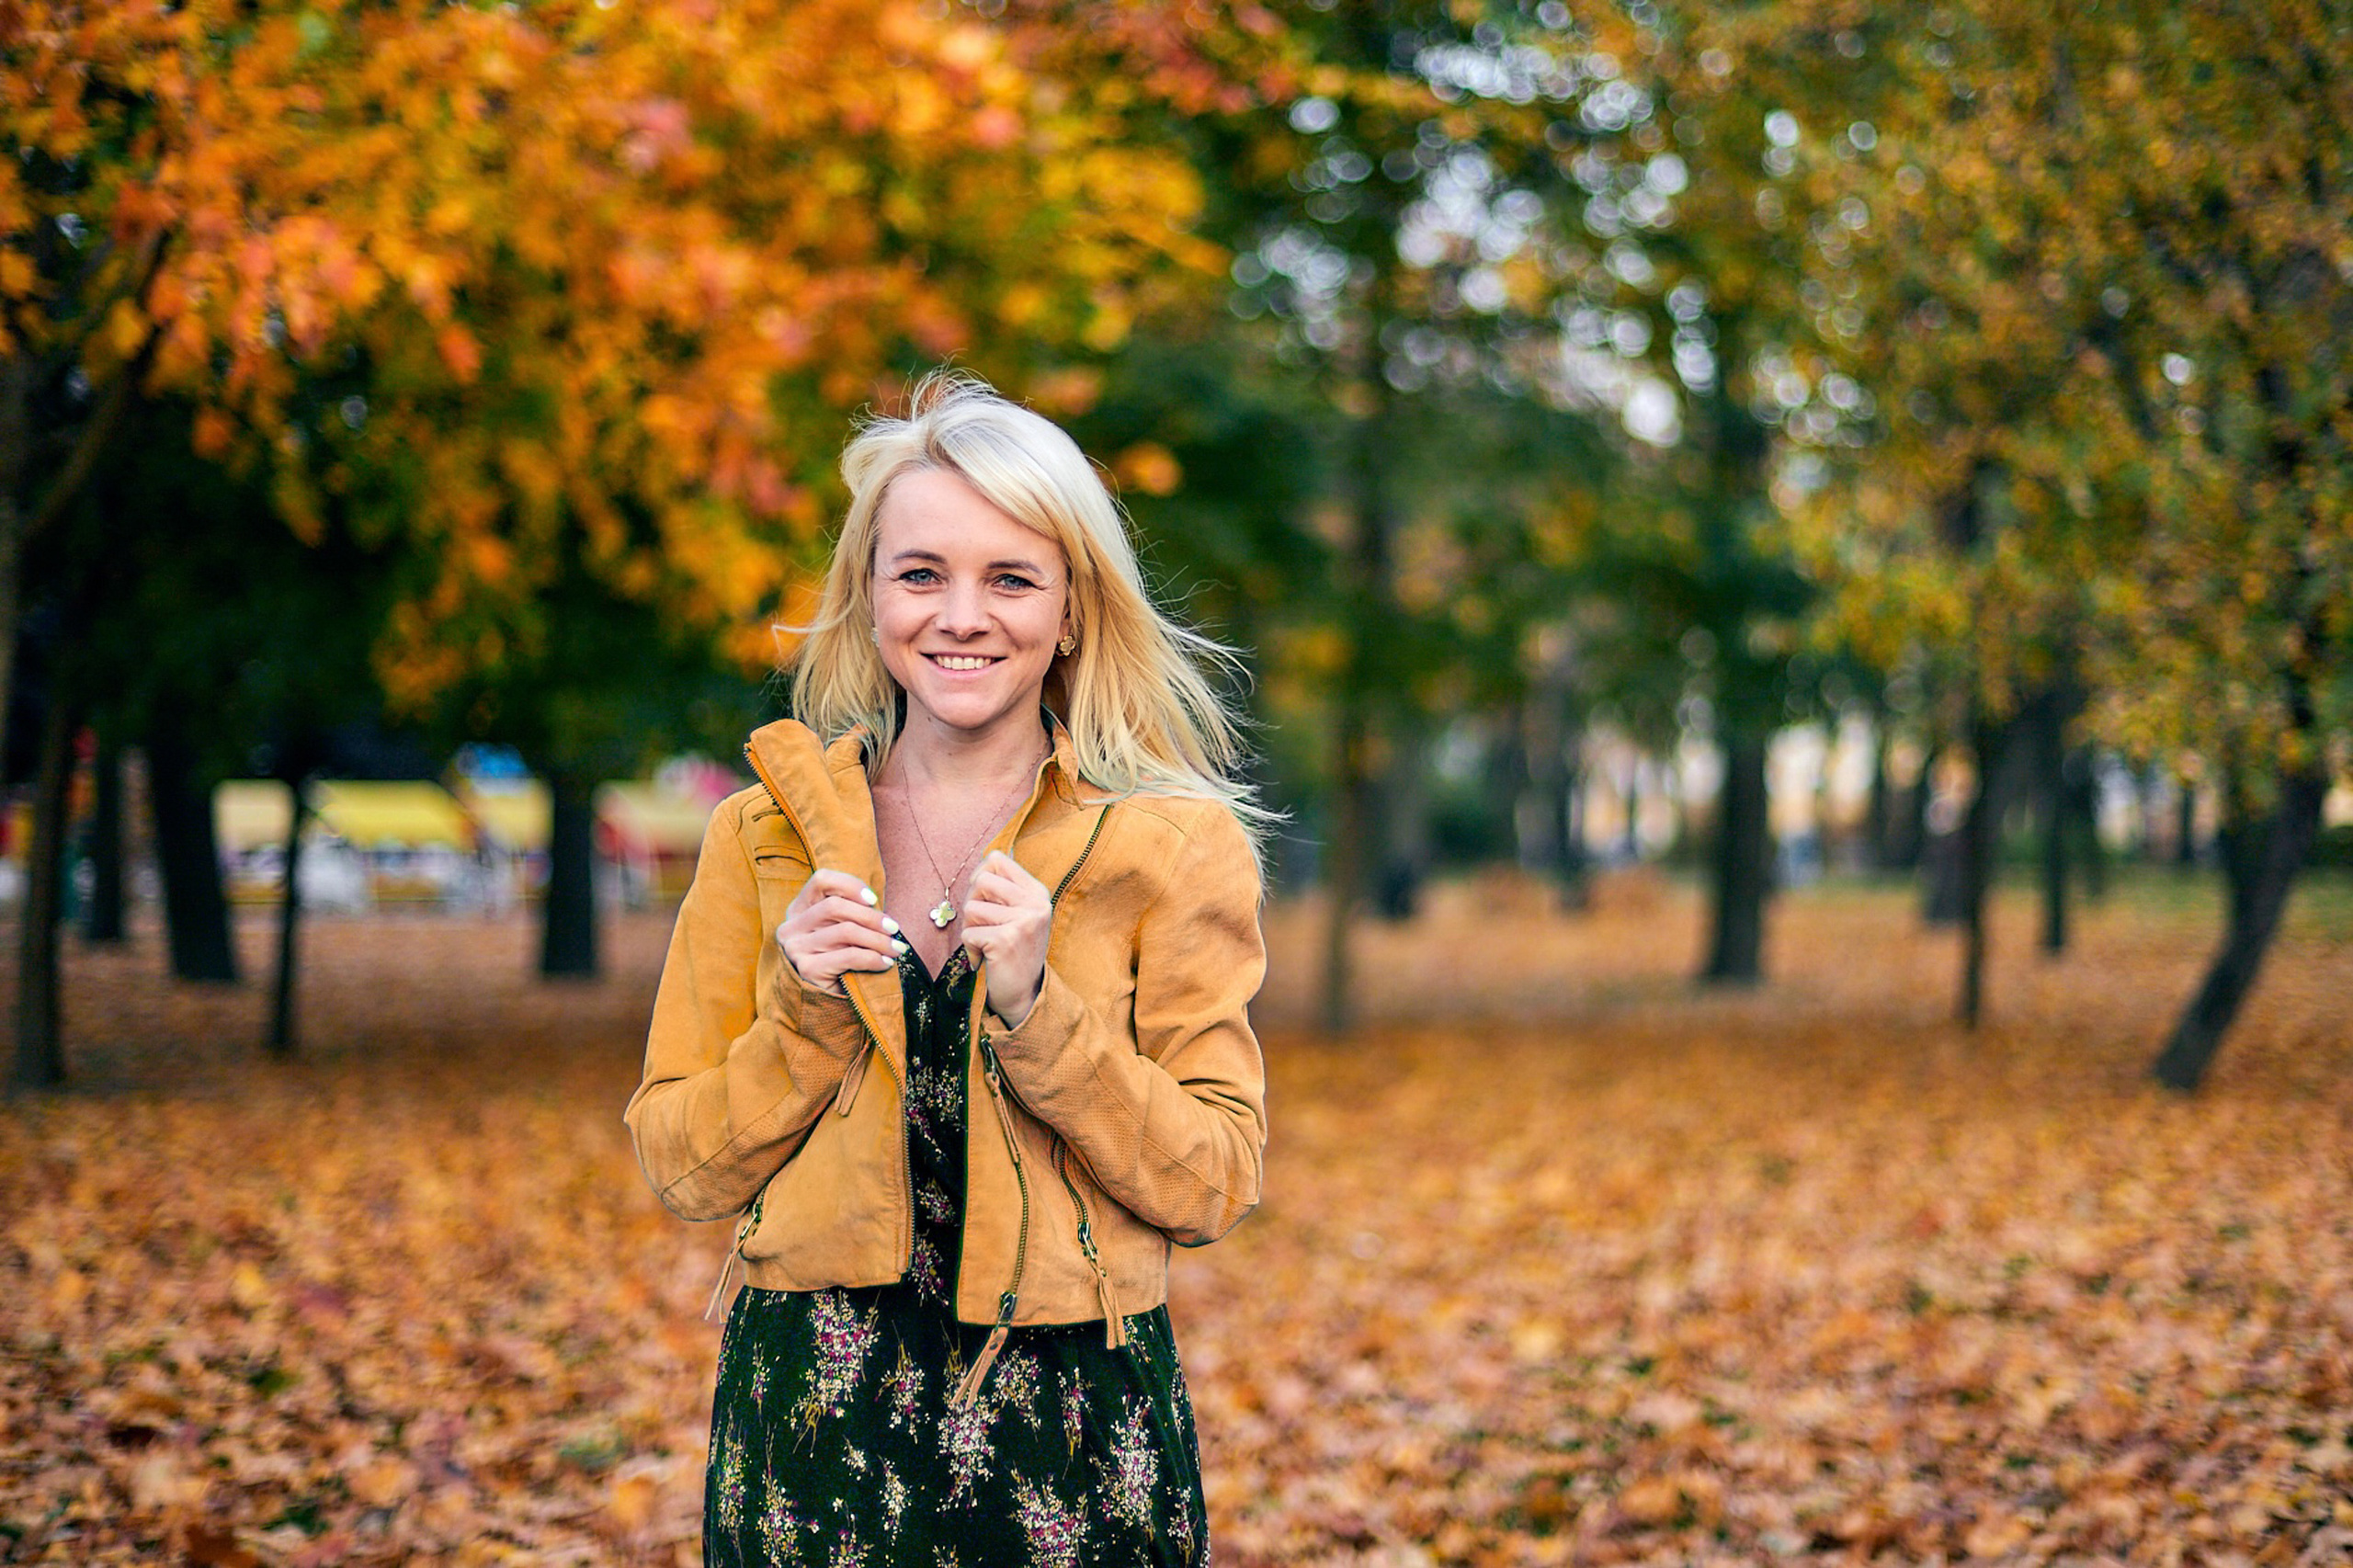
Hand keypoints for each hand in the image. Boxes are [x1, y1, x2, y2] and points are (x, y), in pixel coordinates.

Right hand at [776, 869, 903, 994]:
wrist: (823, 1003)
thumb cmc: (838, 960)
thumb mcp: (840, 931)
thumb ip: (851, 912)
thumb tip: (878, 902)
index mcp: (798, 909)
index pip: (821, 880)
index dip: (850, 885)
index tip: (874, 899)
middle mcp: (791, 926)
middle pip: (836, 906)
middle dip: (871, 917)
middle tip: (894, 928)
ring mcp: (796, 948)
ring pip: (846, 931)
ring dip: (879, 940)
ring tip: (896, 948)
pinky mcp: (807, 969)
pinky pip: (849, 956)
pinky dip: (874, 958)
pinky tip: (886, 963)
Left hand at [960, 850, 1051, 1025]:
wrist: (1025, 993)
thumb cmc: (1014, 951)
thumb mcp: (1019, 913)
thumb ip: (1006, 888)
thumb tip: (988, 857)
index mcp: (1037, 891)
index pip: (997, 858)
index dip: (980, 875)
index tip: (983, 897)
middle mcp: (1035, 903)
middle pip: (981, 879)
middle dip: (972, 902)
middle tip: (981, 924)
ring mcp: (1023, 921)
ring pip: (971, 907)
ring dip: (970, 929)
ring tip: (985, 943)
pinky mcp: (1006, 940)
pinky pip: (968, 933)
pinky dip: (969, 949)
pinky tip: (984, 959)